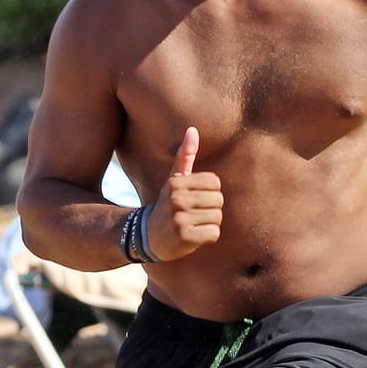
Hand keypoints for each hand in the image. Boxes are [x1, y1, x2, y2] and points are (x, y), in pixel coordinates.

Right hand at [147, 126, 222, 260]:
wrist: (148, 236)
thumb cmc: (168, 204)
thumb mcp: (174, 180)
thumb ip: (184, 155)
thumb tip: (192, 129)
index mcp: (176, 182)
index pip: (215, 182)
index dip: (210, 192)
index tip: (194, 199)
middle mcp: (176, 199)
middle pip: (218, 200)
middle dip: (210, 209)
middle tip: (193, 214)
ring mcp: (179, 219)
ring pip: (217, 217)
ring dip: (209, 224)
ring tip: (192, 225)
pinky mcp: (185, 237)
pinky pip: (214, 233)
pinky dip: (207, 237)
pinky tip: (193, 237)